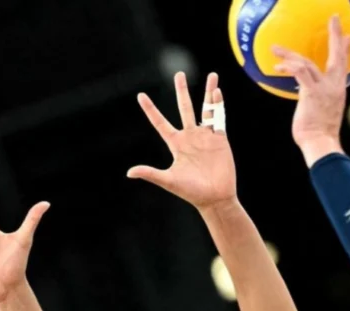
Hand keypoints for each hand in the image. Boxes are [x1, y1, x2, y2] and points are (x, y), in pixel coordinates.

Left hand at [127, 72, 235, 210]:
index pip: (160, 122)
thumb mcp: (168, 181)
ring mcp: (206, 137)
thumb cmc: (191, 192)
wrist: (215, 198)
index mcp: (176, 144)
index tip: (140, 95)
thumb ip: (150, 174)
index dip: (150, 109)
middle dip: (182, 91)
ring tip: (212, 76)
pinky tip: (218, 92)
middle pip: (185, 108)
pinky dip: (219, 105)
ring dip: (209, 92)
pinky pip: (219, 119)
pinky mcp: (220, 140)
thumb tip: (129, 173)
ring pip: (206, 109)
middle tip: (179, 74)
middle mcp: (190, 136)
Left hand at [272, 16, 349, 167]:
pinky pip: (300, 72)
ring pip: (308, 62)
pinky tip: (278, 67)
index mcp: (338, 90)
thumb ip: (318, 100)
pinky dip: (288, 67)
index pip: (343, 64)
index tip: (347, 37)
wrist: (321, 144)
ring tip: (275, 49)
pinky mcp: (311, 92)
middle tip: (335, 19)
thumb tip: (309, 97)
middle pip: (336, 54)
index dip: (345, 50)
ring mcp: (324, 88)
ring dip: (289, 54)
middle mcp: (334, 86)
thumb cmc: (320, 135)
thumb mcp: (324, 113)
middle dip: (336, 35)